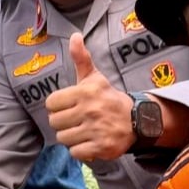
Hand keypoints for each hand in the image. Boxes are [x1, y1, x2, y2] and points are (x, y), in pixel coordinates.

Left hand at [45, 33, 136, 161]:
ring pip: (63, 138)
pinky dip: (80, 150)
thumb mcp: (94, 77)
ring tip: (83, 131)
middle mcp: (90, 110)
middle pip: (54, 122)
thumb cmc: (107, 98)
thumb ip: (81, 58)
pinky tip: (90, 142)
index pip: (51, 103)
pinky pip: (75, 152)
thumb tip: (74, 36)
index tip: (69, 106)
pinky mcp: (101, 147)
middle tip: (76, 120)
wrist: (137, 120)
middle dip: (63, 123)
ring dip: (71, 137)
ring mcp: (96, 130)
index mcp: (85, 92)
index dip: (57, 106)